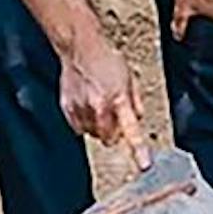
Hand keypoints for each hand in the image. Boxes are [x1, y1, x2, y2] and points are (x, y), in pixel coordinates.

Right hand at [58, 31, 150, 175]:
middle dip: (113, 132)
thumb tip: (137, 119)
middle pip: (109, 139)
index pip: (131, 131)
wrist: (80, 47)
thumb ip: (135, 102)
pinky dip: (83, 121)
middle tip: (112, 116)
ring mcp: (82, 108)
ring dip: (97, 126)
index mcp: (119, 99)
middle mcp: (100, 106)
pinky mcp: (68, 108)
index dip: (139, 151)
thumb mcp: (129, 79)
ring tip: (96, 105)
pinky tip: (85, 105)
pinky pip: (78, 127)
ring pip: (92, 134)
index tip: (144, 165)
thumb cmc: (106, 59)